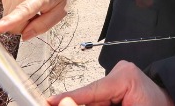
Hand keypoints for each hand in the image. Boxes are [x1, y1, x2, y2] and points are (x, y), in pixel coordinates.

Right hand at [0, 0, 73, 39]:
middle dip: (24, 26)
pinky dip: (15, 11)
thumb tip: (24, 36)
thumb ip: (44, 25)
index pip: (24, 10)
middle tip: (38, 15)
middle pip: (15, 23)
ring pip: (8, 18)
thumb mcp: (61, 10)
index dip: (10, 21)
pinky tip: (25, 1)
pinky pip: (7, 11)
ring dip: (20, 18)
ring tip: (33, 6)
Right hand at [48, 61, 173, 105]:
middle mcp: (119, 73)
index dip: (68, 98)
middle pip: (89, 97)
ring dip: (87, 105)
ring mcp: (118, 79)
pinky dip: (95, 105)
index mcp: (125, 77)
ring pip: (93, 101)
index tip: (48, 102)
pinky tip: (90, 104)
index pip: (91, 91)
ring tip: (101, 102)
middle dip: (78, 104)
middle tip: (59, 102)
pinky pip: (100, 101)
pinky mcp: (117, 87)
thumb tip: (71, 103)